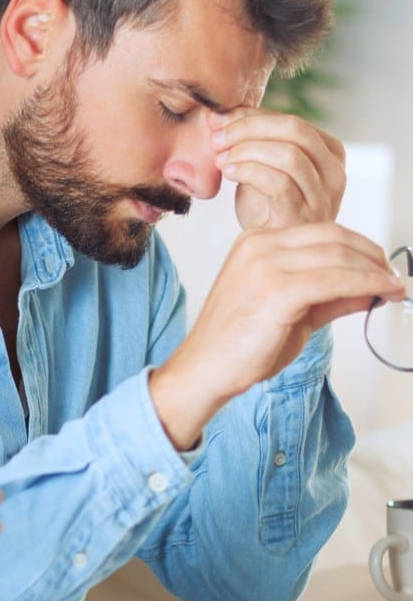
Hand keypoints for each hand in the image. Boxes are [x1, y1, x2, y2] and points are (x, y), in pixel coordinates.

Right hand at [149, 223, 404, 450]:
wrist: (206, 369)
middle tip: (394, 276)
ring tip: (395, 287)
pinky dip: (366, 284)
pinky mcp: (277, 290)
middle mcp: (260, 245)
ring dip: (375, 271)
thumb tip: (371, 289)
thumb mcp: (291, 311)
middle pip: (333, 237)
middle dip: (372, 256)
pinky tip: (382, 293)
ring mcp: (266, 264)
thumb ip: (328, 296)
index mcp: (257, 242)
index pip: (321, 232)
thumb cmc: (240, 344)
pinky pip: (335, 281)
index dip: (359, 246)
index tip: (381, 265)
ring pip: (338, 256)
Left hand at [208, 107, 345, 230]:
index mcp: (329, 152)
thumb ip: (249, 138)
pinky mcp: (304, 217)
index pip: (291, 120)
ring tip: (220, 158)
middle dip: (248, 128)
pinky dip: (249, 171)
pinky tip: (229, 173)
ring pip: (289, 155)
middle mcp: (335, 172)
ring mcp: (323, 197)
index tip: (216, 121)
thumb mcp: (261, 164)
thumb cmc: (265, 207)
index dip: (250, 116)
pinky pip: (279, 183)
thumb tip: (214, 114)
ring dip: (246, 150)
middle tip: (216, 138)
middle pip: (294, 130)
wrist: (268, 252)